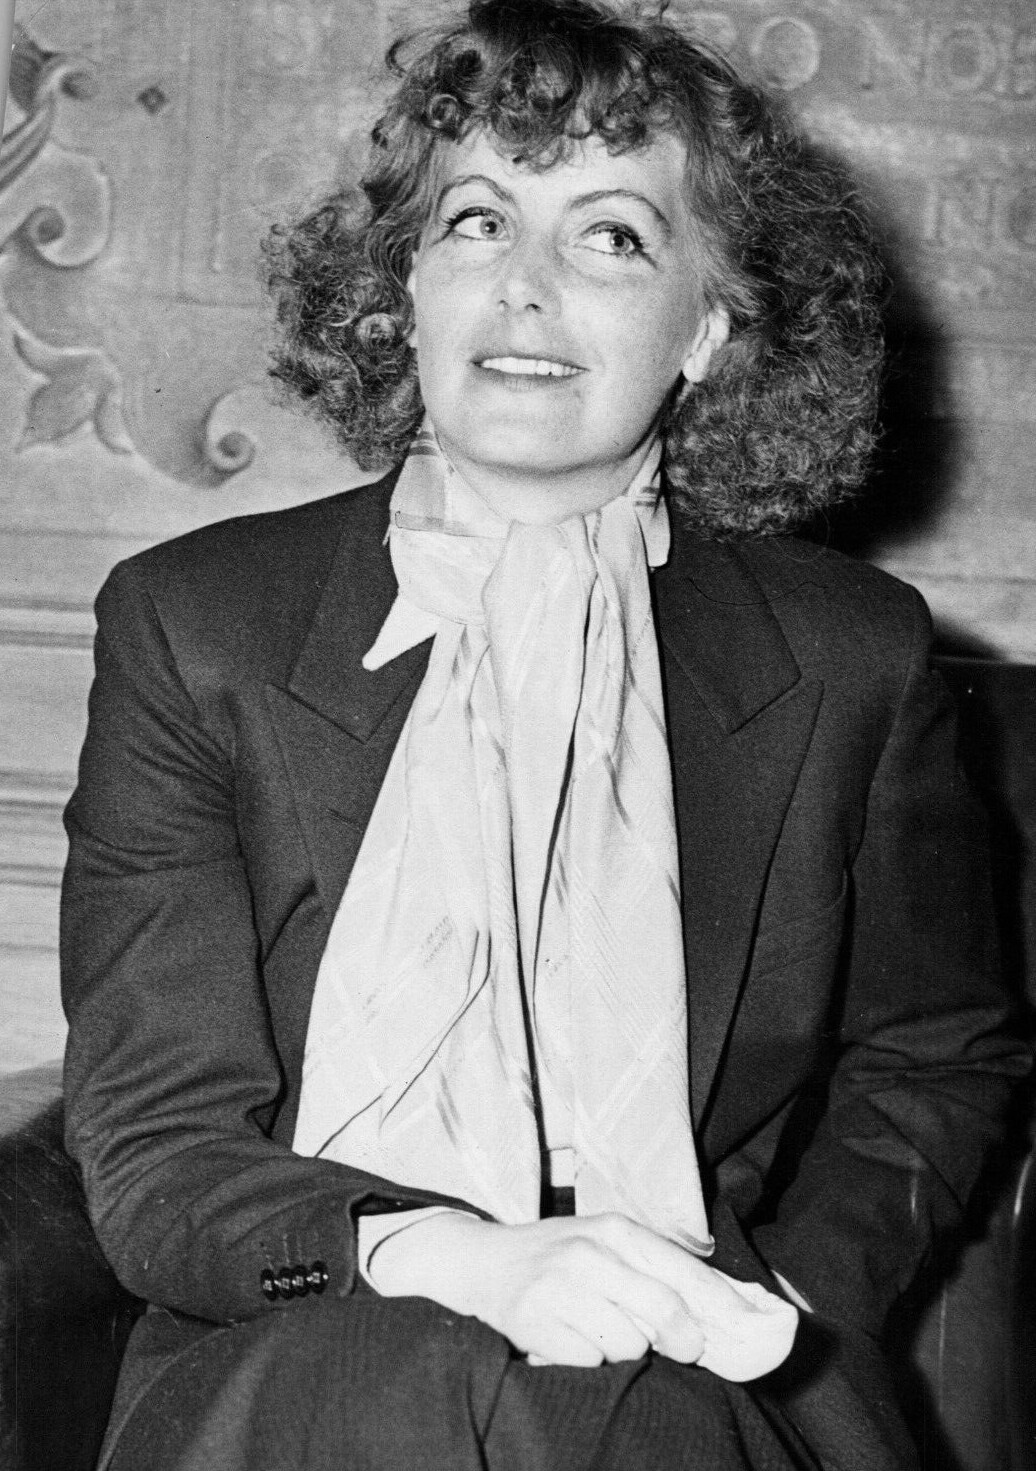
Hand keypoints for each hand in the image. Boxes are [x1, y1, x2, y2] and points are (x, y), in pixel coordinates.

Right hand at [368, 1210, 710, 1367]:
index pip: (684, 1272)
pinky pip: (590, 1361)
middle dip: (682, 1339)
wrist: (483, 1262)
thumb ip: (659, 1270)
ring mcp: (561, 1286)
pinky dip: (588, 1358)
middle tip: (684, 1347)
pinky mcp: (536, 1321)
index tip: (750, 1333)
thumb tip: (728, 1309)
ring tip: (601, 1327)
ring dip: (624, 1348)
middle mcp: (590, 1253)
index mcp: (617, 1230)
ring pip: (628, 1343)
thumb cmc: (560, 1257)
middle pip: (664, 1312)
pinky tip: (571, 1337)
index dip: (721, 1308)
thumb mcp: (608, 1245)